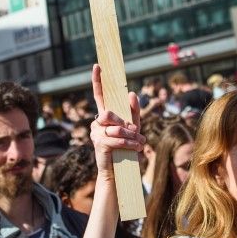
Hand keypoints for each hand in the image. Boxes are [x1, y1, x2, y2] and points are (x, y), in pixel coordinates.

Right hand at [89, 64, 144, 178]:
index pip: (99, 95)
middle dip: (125, 123)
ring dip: (131, 136)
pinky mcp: (99, 144)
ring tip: (140, 143)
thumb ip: (133, 112)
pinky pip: (116, 139)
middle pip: (109, 113)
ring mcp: (96, 133)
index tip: (98, 66)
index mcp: (105, 115)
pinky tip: (136, 148)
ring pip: (116, 128)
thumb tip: (131, 93)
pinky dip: (129, 144)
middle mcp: (97, 122)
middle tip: (136, 132)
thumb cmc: (126, 148)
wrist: (120, 172)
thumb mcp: (134, 128)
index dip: (98, 80)